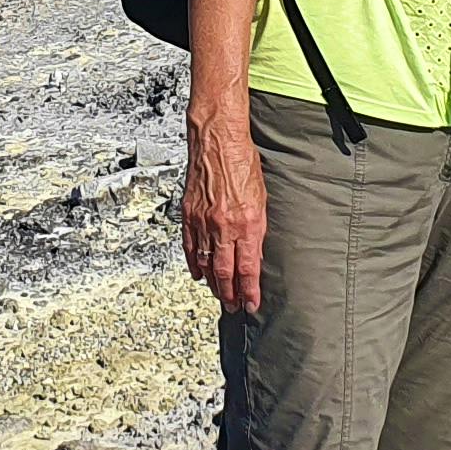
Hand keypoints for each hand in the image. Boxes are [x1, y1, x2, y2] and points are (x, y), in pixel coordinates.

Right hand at [182, 109, 267, 311]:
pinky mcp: (189, 215)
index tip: (251, 305)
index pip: (248, 268)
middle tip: (233, 308)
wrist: (217, 141)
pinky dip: (194, 264)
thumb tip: (254, 255)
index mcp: (247, 223)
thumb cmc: (243, 164)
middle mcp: (224, 226)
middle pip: (224, 271)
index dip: (249, 291)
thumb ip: (257, 230)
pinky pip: (190, 247)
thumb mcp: (262, 199)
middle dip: (230, 294)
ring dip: (213, 284)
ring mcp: (203, 221)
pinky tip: (199, 274)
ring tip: (219, 296)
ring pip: (206, 263)